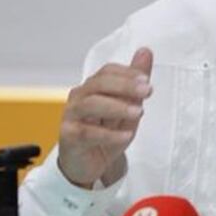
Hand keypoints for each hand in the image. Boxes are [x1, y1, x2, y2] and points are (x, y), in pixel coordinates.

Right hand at [57, 48, 152, 188]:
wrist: (88, 165)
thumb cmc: (106, 133)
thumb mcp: (127, 107)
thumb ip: (135, 82)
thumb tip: (146, 51)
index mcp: (92, 87)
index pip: (107, 71)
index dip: (127, 73)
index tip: (147, 81)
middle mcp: (79, 97)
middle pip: (99, 83)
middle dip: (125, 86)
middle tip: (147, 91)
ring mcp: (71, 115)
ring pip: (91, 104)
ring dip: (117, 107)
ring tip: (139, 112)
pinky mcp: (69, 136)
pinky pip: (87, 132)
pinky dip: (109, 134)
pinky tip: (125, 135)